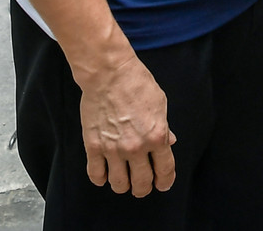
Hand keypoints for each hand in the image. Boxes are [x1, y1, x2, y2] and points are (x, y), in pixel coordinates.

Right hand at [76, 54, 176, 196]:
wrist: (109, 73)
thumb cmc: (137, 84)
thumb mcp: (160, 104)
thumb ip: (164, 127)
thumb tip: (169, 143)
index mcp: (157, 136)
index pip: (165, 171)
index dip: (165, 182)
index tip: (162, 184)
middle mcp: (136, 147)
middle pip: (142, 183)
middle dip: (144, 188)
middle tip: (142, 186)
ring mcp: (113, 149)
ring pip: (119, 184)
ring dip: (123, 186)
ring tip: (124, 181)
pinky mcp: (93, 147)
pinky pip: (96, 175)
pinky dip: (101, 179)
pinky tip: (104, 174)